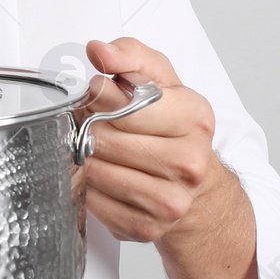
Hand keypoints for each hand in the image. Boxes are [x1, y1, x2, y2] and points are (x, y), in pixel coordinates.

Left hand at [76, 37, 225, 243]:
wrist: (195, 184)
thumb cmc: (172, 126)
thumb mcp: (160, 80)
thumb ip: (130, 56)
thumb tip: (99, 51)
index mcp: (194, 120)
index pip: (126, 105)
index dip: (100, 97)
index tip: (96, 93)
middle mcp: (188, 163)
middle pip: (105, 138)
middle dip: (88, 125)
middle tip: (90, 121)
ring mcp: (170, 200)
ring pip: (96, 171)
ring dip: (84, 156)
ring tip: (95, 146)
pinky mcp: (147, 227)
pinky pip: (94, 202)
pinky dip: (88, 186)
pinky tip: (102, 174)